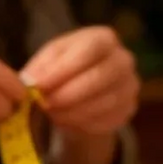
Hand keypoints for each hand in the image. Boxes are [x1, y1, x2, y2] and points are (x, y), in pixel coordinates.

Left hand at [21, 26, 138, 135]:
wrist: (85, 87)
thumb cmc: (64, 67)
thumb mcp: (49, 59)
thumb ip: (41, 68)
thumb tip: (31, 83)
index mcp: (104, 38)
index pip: (89, 50)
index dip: (62, 69)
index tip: (38, 85)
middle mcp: (124, 59)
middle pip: (99, 77)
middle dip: (67, 94)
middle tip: (45, 104)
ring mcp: (130, 85)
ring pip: (104, 103)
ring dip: (73, 112)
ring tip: (52, 114)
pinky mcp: (129, 109)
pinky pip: (108, 121)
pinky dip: (83, 125)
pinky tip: (67, 121)